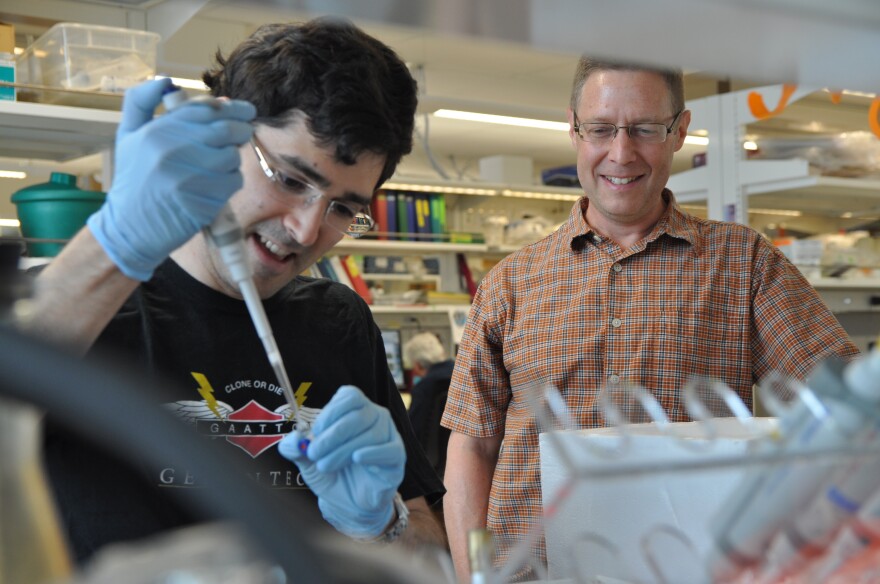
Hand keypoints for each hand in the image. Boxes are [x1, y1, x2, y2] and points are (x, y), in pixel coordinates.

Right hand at [87, 77, 255, 280]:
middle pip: (225, 130)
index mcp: (156, 131)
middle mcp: (171, 151)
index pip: (204, 110)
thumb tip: (165, 80)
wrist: (130, 228)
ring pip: (232, 156)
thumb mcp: (127, 135)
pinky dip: (230, 182)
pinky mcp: (203, 201)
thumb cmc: (134, 181)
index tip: (244, 110)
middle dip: (240, 129)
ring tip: (216, 167)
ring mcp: (189, 178)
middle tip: (244, 131)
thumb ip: (141, 102)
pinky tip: (214, 186)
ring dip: (232, 159)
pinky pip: (232, 181)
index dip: (230, 107)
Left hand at [279, 385, 405, 539]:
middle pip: (358, 415)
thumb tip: (292, 440)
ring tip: (326, 465)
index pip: (350, 397)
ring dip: (343, 450)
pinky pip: (389, 450)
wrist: (348, 503)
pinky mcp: (397, 457)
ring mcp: (388, 435)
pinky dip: (372, 453)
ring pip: (370, 434)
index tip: (316, 430)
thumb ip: (296, 448)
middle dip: (332, 435)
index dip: (332, 411)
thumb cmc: (333, 474)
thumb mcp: (308, 460)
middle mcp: (375, 417)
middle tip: (313, 453)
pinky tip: (357, 459)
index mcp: (355, 410)